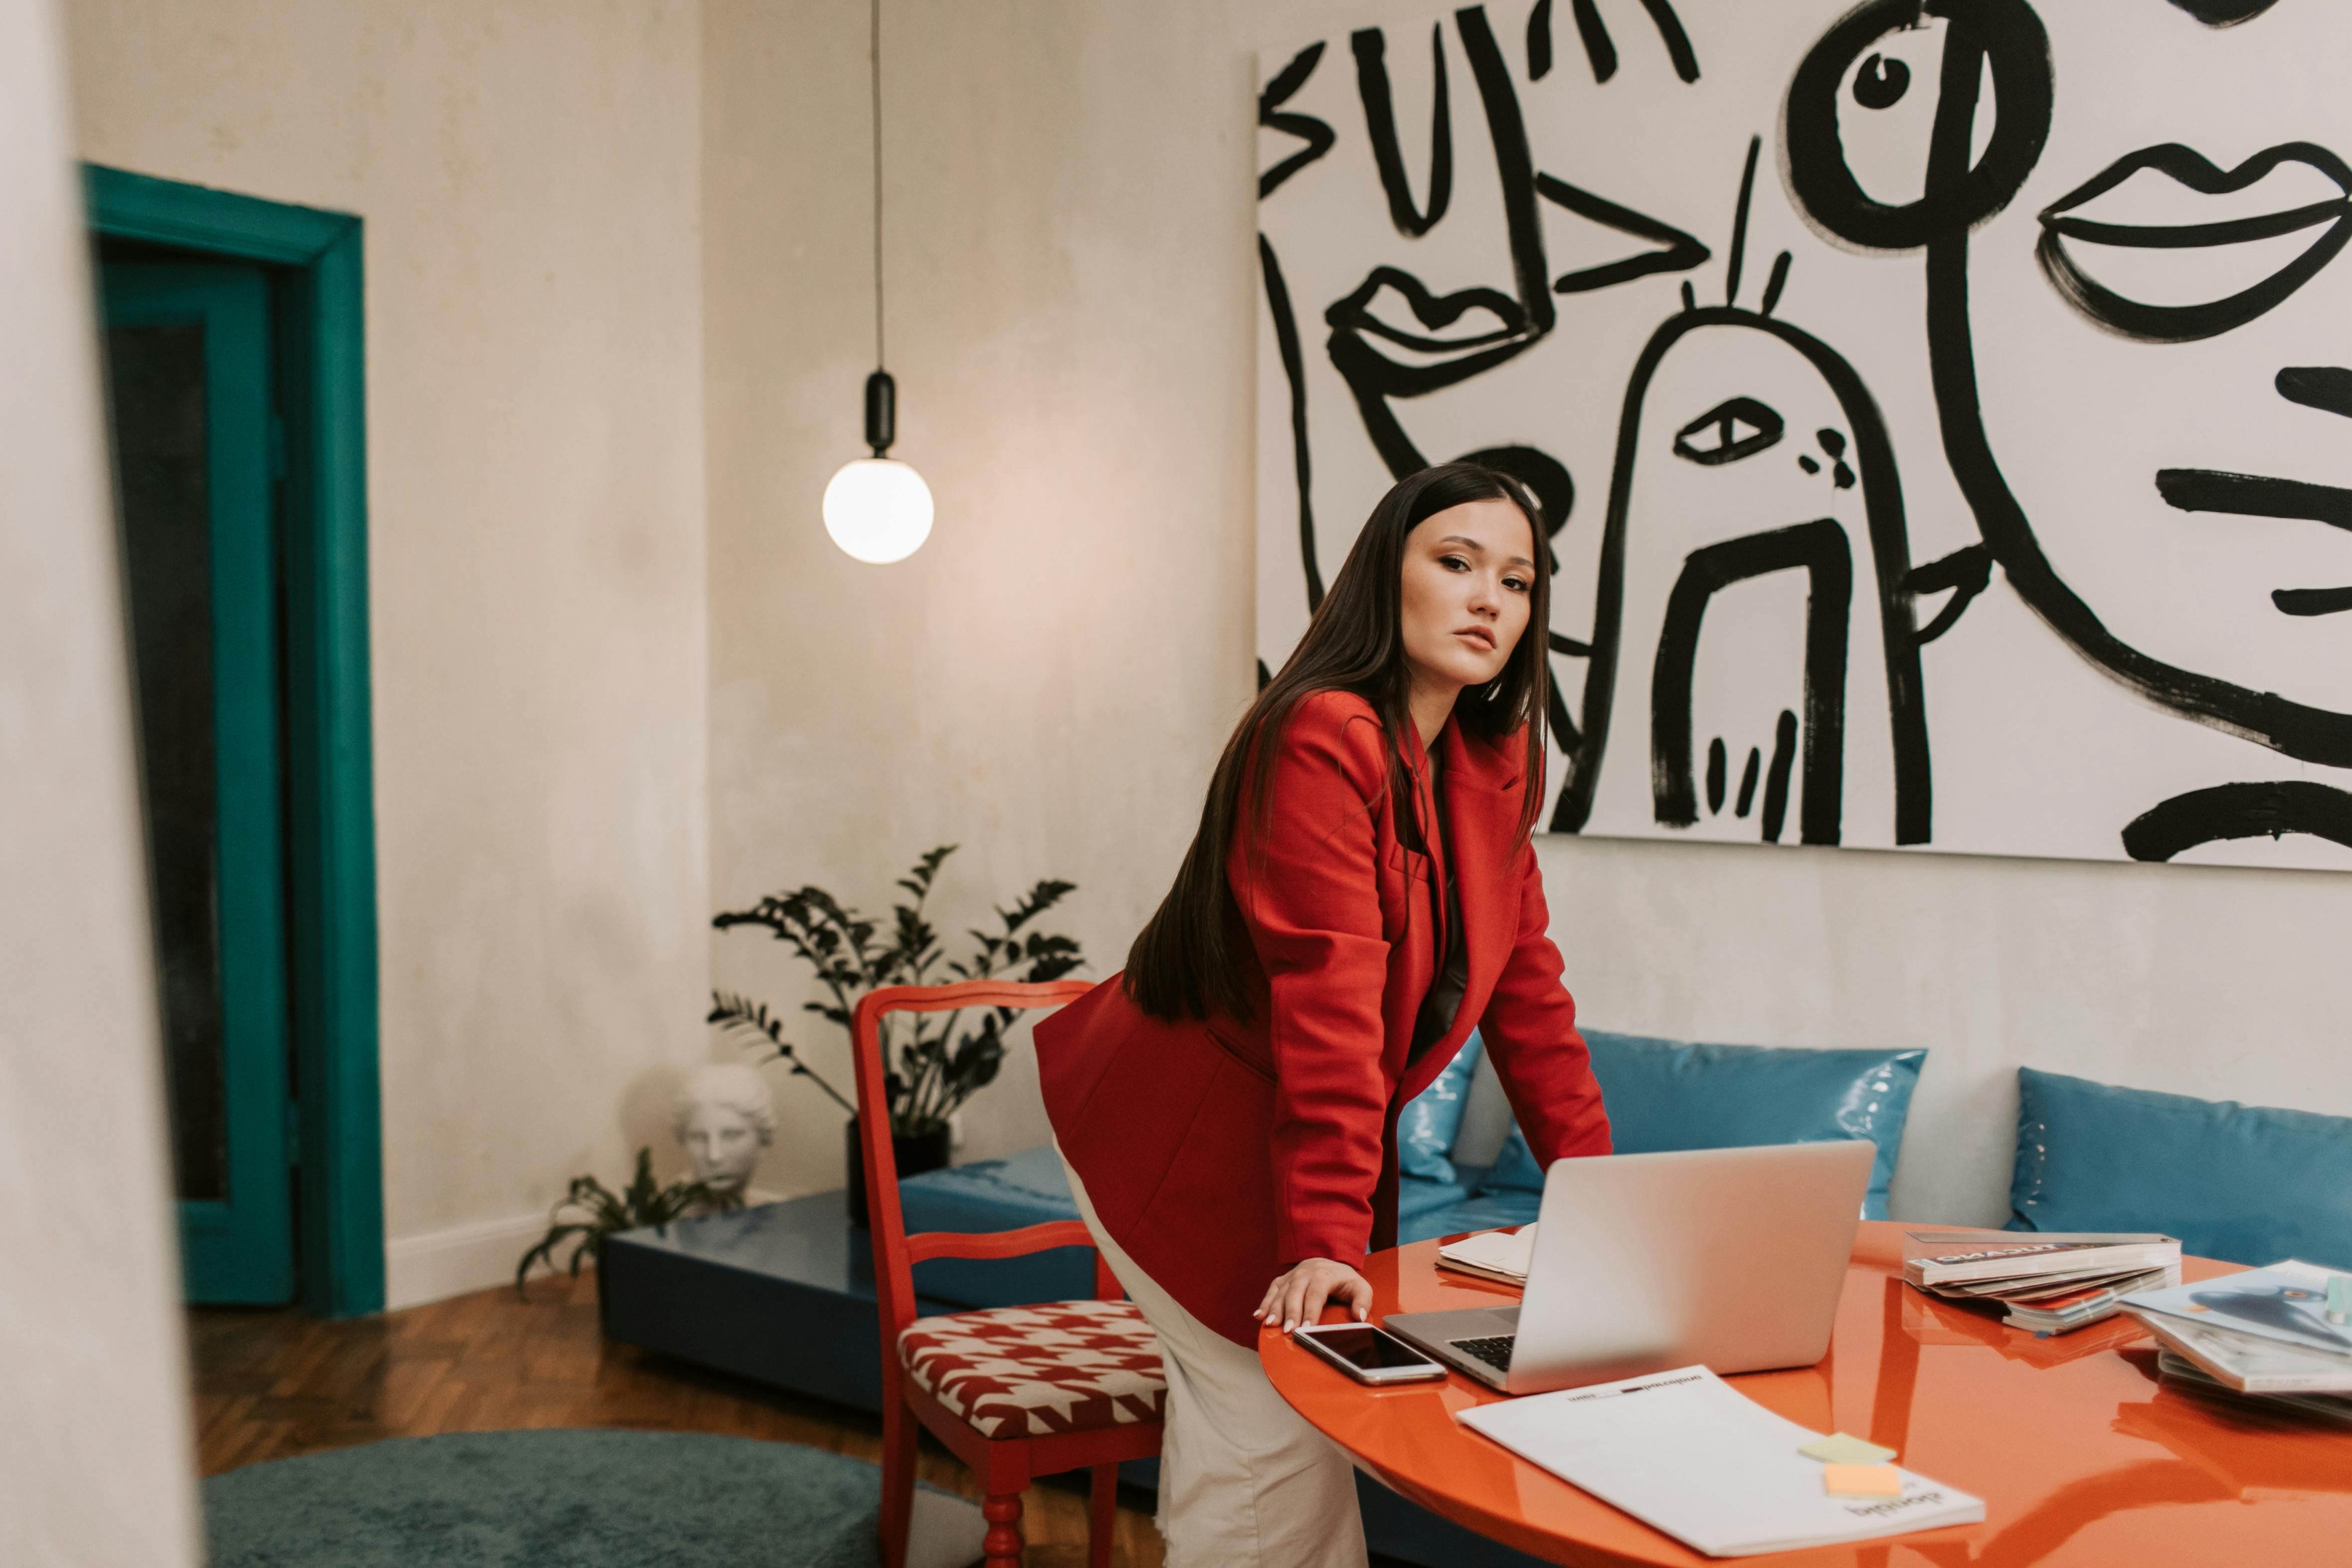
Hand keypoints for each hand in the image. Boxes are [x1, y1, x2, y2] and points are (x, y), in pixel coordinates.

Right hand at [1252, 1257, 1371, 1334]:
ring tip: (1271, 1325)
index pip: (1316, 1293)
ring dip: (1275, 1309)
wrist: (1328, 1262)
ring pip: (1281, 1292)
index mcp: (1324, 1274)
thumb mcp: (1360, 1287)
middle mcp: (1305, 1272)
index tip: (1307, 1328)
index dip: (1310, 1311)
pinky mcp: (1283, 1280)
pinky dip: (1265, 1303)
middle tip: (1288, 1330)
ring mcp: (1292, 1275)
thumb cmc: (1343, 1279)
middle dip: (1291, 1313)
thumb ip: (1363, 1301)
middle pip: (1295, 1292)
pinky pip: (1272, 1290)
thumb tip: (1360, 1316)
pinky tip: (1260, 1316)